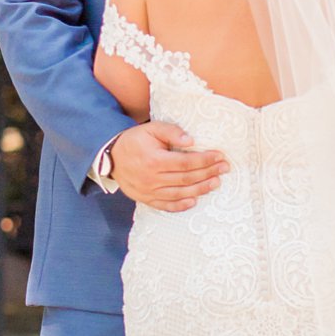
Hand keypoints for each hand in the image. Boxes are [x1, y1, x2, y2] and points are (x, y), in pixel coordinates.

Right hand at [109, 121, 227, 211]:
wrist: (110, 157)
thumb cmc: (135, 140)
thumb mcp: (151, 129)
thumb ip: (171, 132)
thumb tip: (191, 141)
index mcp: (154, 160)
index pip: (186, 162)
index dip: (205, 160)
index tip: (220, 156)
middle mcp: (152, 178)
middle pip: (186, 178)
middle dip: (208, 173)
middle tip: (224, 168)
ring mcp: (148, 191)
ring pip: (179, 194)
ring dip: (200, 189)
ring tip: (215, 182)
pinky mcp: (145, 199)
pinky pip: (166, 206)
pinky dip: (181, 206)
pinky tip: (194, 201)